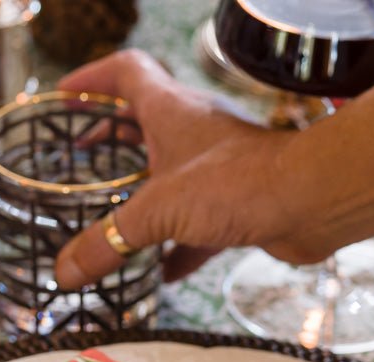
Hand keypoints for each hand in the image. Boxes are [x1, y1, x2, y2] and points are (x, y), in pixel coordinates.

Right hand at [53, 49, 373, 291]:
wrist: (309, 203)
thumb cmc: (238, 183)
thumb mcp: (156, 211)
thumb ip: (108, 241)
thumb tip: (65, 272)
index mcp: (169, 112)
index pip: (124, 74)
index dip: (92, 79)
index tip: (64, 96)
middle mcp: (193, 135)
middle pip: (142, 127)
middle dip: (109, 142)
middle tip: (79, 160)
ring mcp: (215, 172)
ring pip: (169, 180)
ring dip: (141, 197)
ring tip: (112, 218)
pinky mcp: (235, 208)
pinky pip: (195, 228)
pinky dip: (175, 249)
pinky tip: (158, 274)